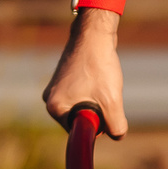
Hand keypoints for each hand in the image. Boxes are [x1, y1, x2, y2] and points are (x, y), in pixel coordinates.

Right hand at [43, 11, 127, 137]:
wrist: (93, 33)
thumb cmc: (99, 65)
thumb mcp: (111, 100)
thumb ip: (116, 125)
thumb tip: (117, 135)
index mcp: (55, 108)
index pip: (80, 133)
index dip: (98, 124)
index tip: (104, 105)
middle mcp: (49, 101)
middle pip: (80, 121)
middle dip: (97, 112)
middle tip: (105, 92)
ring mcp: (54, 90)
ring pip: (82, 108)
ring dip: (96, 101)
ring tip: (101, 81)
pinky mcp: (62, 81)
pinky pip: (81, 96)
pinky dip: (93, 91)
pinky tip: (97, 75)